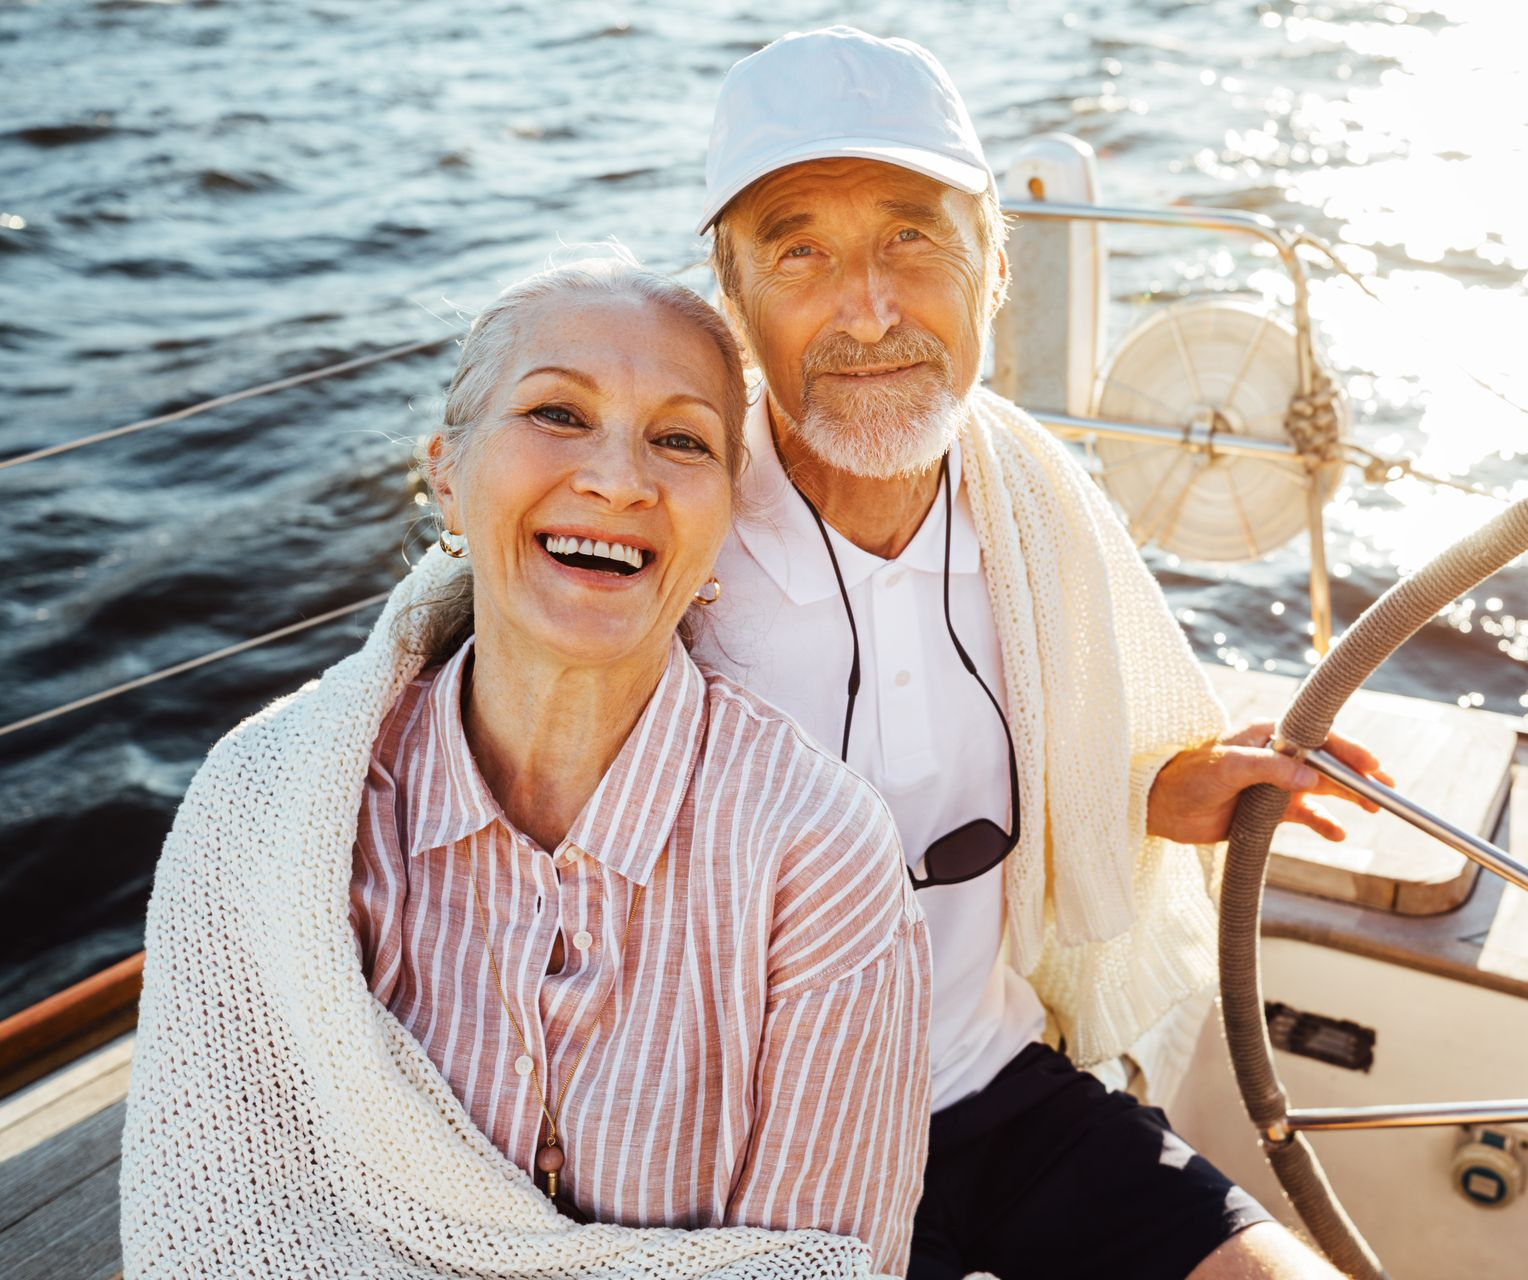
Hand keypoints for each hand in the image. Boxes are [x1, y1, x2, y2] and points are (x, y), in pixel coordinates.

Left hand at [1146, 721, 1393, 844]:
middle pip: (1326, 764)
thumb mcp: (1228, 765)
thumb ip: (1269, 767)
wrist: (1162, 807)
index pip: (1317, 739)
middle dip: (1357, 776)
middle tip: (1386, 789)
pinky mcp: (1267, 809)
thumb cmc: (1188, 776)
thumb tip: (1311, 776)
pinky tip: (1338, 832)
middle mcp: (1275, 756)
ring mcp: (1273, 783)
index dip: (1347, 751)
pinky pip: (1304, 814)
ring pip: (1320, 788)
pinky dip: (1323, 822)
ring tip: (1372, 808)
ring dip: (1346, 798)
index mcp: (1267, 735)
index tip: (1372, 765)